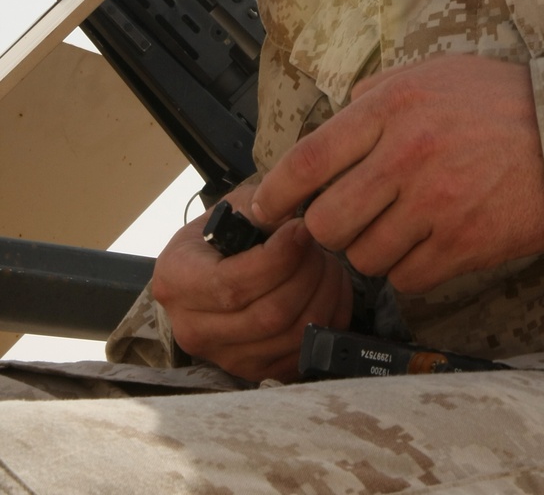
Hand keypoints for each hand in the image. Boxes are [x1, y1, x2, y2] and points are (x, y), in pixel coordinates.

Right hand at [150, 181, 350, 382]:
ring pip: (291, 336)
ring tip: (327, 262)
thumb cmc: (224, 234)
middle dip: (307, 274)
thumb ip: (264, 210)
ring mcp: (224, 357)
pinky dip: (329, 319)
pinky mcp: (254, 371)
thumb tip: (300, 223)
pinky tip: (329, 290)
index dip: (279, 258)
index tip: (302, 229)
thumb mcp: (234, 208)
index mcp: (177, 281)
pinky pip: (304, 352)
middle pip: (269, 314)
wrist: (209, 271)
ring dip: (324, 294)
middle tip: (319, 244)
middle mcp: (192, 328)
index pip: (233, 284)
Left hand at [251, 55, 543, 294]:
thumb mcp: (435, 74)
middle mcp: (405, 155)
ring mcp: (434, 204)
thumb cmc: (501, 101)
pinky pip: (406, 278)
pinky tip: (429, 243)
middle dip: (329, 227)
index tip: (263, 207)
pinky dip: (409, 268)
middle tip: (348, 218)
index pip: (309, 159)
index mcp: (392, 107)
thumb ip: (379, 93)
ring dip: (372, 249)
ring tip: (398, 227)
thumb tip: (334, 120)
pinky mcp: (462, 244)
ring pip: (363, 256)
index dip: (276, 192)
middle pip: (326, 221)